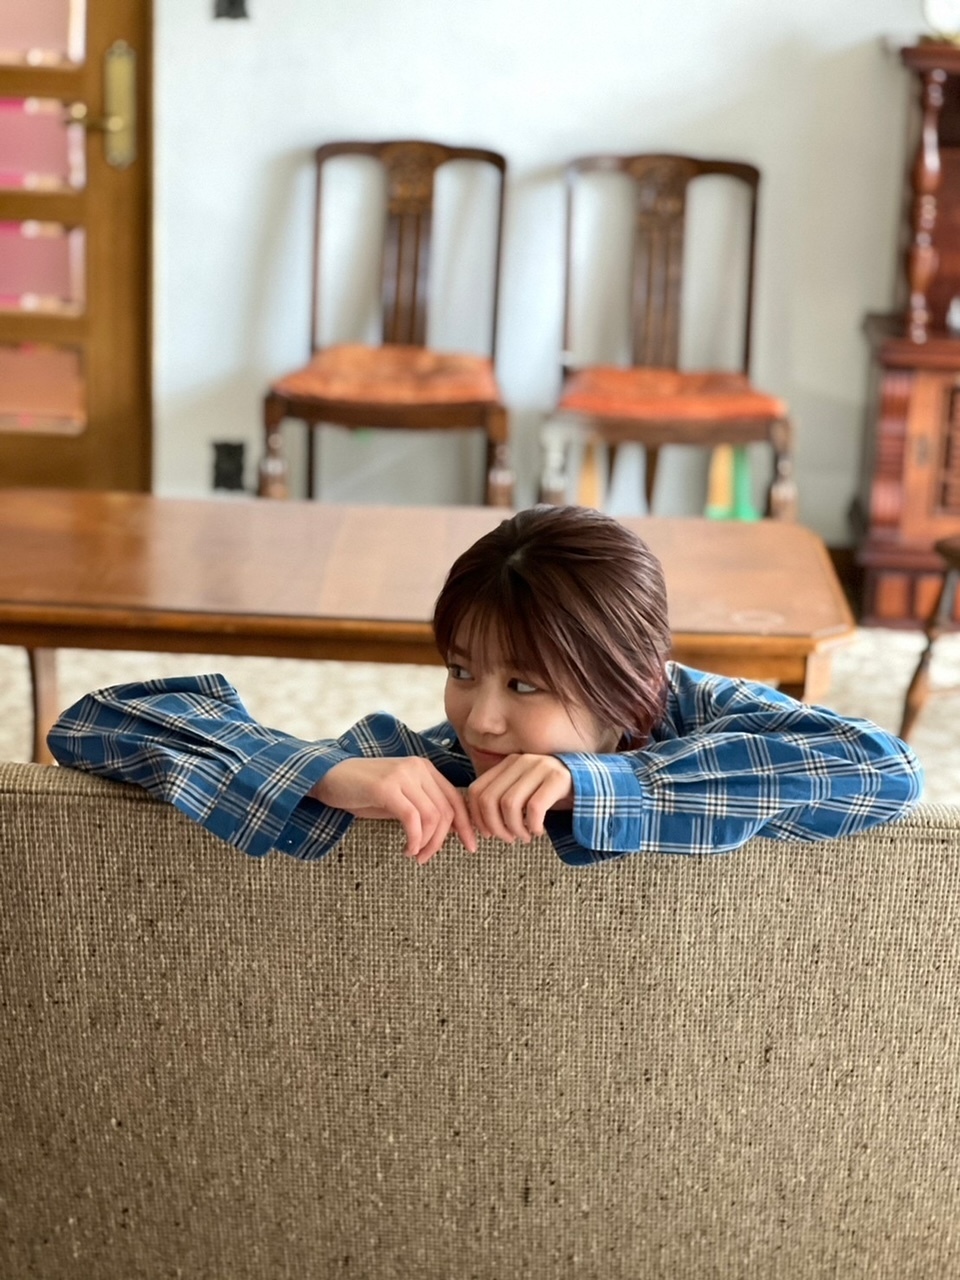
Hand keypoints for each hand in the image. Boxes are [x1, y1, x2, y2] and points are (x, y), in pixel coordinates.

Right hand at [310, 757, 476, 864]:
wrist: (327, 778)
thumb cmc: (362, 792)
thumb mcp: (399, 798)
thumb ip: (422, 807)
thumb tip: (449, 831)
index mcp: (425, 769)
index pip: (456, 798)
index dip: (466, 825)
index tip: (471, 846)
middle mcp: (418, 768)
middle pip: (447, 810)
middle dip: (443, 841)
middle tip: (427, 859)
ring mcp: (402, 775)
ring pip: (432, 817)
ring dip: (427, 843)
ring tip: (415, 855)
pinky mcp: (386, 787)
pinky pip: (413, 819)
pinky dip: (415, 840)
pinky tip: (406, 849)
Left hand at [466, 754, 572, 843]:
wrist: (591, 784)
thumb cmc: (552, 794)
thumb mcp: (524, 792)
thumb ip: (503, 798)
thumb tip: (479, 823)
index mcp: (508, 763)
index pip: (477, 790)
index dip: (477, 817)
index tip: (488, 835)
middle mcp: (521, 761)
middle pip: (490, 799)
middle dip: (495, 827)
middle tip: (509, 839)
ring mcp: (540, 767)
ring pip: (509, 804)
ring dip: (514, 828)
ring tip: (525, 836)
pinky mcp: (558, 778)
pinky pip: (535, 807)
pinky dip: (533, 825)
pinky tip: (539, 830)